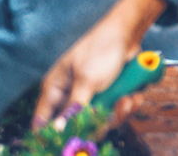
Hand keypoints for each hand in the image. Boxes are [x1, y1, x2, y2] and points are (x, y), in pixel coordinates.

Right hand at [33, 0, 166, 129]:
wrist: (126, 32)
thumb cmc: (99, 47)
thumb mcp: (86, 80)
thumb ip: (74, 107)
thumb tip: (59, 130)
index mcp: (56, 87)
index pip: (43, 118)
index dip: (51, 134)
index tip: (66, 144)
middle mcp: (70, 94)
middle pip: (77, 126)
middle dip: (99, 123)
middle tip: (113, 112)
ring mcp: (89, 95)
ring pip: (99, 121)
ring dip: (118, 113)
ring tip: (128, 100)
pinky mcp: (107, 94)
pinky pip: (114, 111)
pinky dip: (126, 106)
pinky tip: (134, 96)